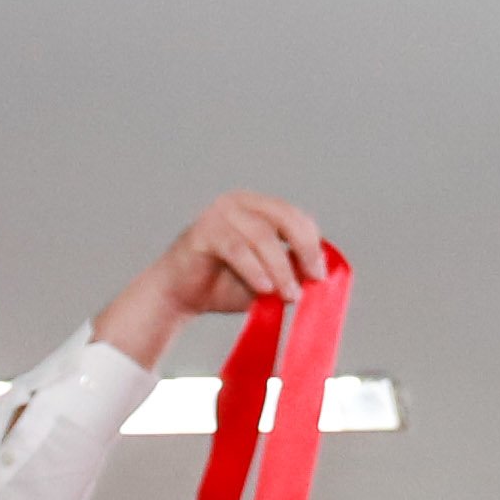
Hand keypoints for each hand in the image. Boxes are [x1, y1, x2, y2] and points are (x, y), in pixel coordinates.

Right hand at [101, 189, 329, 357]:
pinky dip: (254, 269)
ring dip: (280, 268)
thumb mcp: (267, 278)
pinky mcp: (204, 231)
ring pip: (262, 236)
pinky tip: (264, 289)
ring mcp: (220, 213)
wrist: (179, 296)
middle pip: (284, 218)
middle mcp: (241, 203)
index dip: (313, 244)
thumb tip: (319, 272)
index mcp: (258, 208)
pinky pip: (237, 248)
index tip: (320, 275)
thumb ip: (290, 270)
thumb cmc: (223, 285)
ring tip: (289, 294)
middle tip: (313, 279)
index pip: (296, 217)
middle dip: (304, 249)